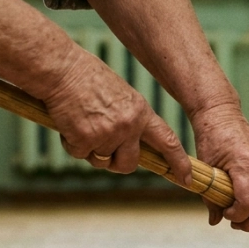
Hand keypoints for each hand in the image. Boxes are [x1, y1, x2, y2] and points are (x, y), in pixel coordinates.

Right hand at [42, 48, 191, 182]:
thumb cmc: (86, 78)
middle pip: (130, 164)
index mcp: (141, 112)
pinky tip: (68, 121)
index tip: (187, 178)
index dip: (179, 162)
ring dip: (89, 150)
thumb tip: (127, 145)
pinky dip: (70, 143)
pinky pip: (78, 154)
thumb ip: (129, 120)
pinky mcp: (85, 141)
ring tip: (80, 123)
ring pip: (101, 161)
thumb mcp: (120, 96)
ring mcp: (107, 134)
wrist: (61, 68)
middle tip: (102, 150)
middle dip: (116, 163)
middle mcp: (129, 126)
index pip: (168, 141)